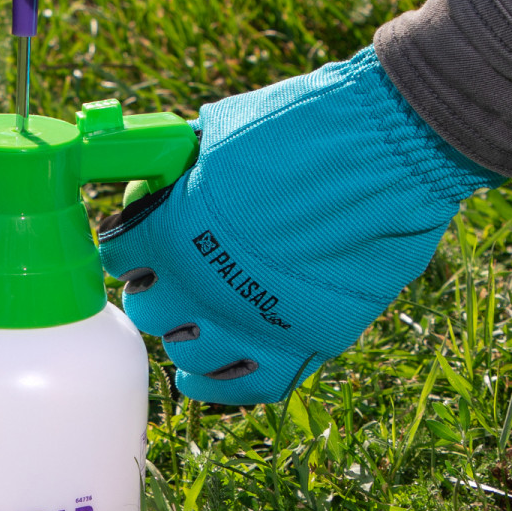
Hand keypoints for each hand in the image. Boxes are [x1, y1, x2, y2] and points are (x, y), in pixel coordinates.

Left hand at [97, 48, 504, 405]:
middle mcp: (201, 285)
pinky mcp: (301, 345)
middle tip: (174, 278)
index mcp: (171, 232)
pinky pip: (245, 387)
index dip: (128, 248)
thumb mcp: (220, 129)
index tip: (140, 243)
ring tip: (197, 319)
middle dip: (158, 290)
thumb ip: (180, 168)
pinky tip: (208, 370)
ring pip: (187, 351)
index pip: (118, 257)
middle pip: (149, 309)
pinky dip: (221, 383)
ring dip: (187, 333)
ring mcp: (250, 321)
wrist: (393, 145)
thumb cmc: (306, 123)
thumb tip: (155, 178)